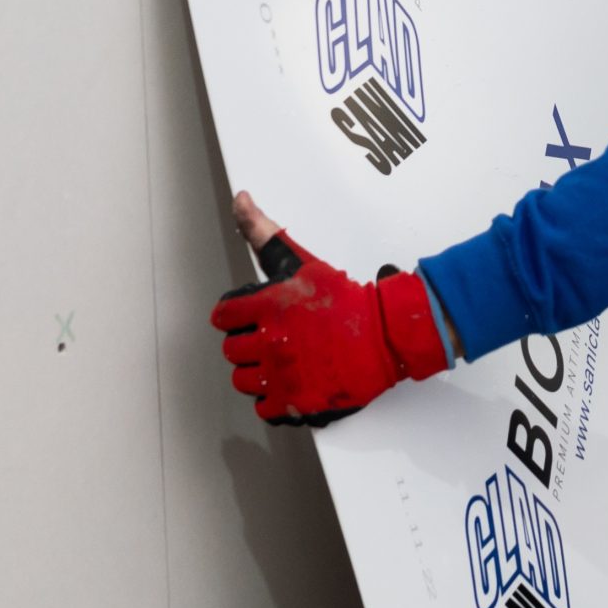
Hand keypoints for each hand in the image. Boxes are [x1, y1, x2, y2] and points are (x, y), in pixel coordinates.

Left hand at [209, 192, 449, 425]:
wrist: (385, 335)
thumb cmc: (345, 300)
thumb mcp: (301, 262)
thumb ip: (263, 232)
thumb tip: (240, 200)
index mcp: (268, 306)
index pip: (222, 316)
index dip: (234, 316)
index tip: (248, 318)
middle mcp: (270, 341)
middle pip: (231, 351)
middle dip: (246, 344)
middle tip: (269, 339)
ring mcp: (283, 375)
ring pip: (243, 381)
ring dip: (256, 373)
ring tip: (278, 362)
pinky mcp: (296, 402)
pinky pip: (263, 408)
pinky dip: (272, 400)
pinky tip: (287, 384)